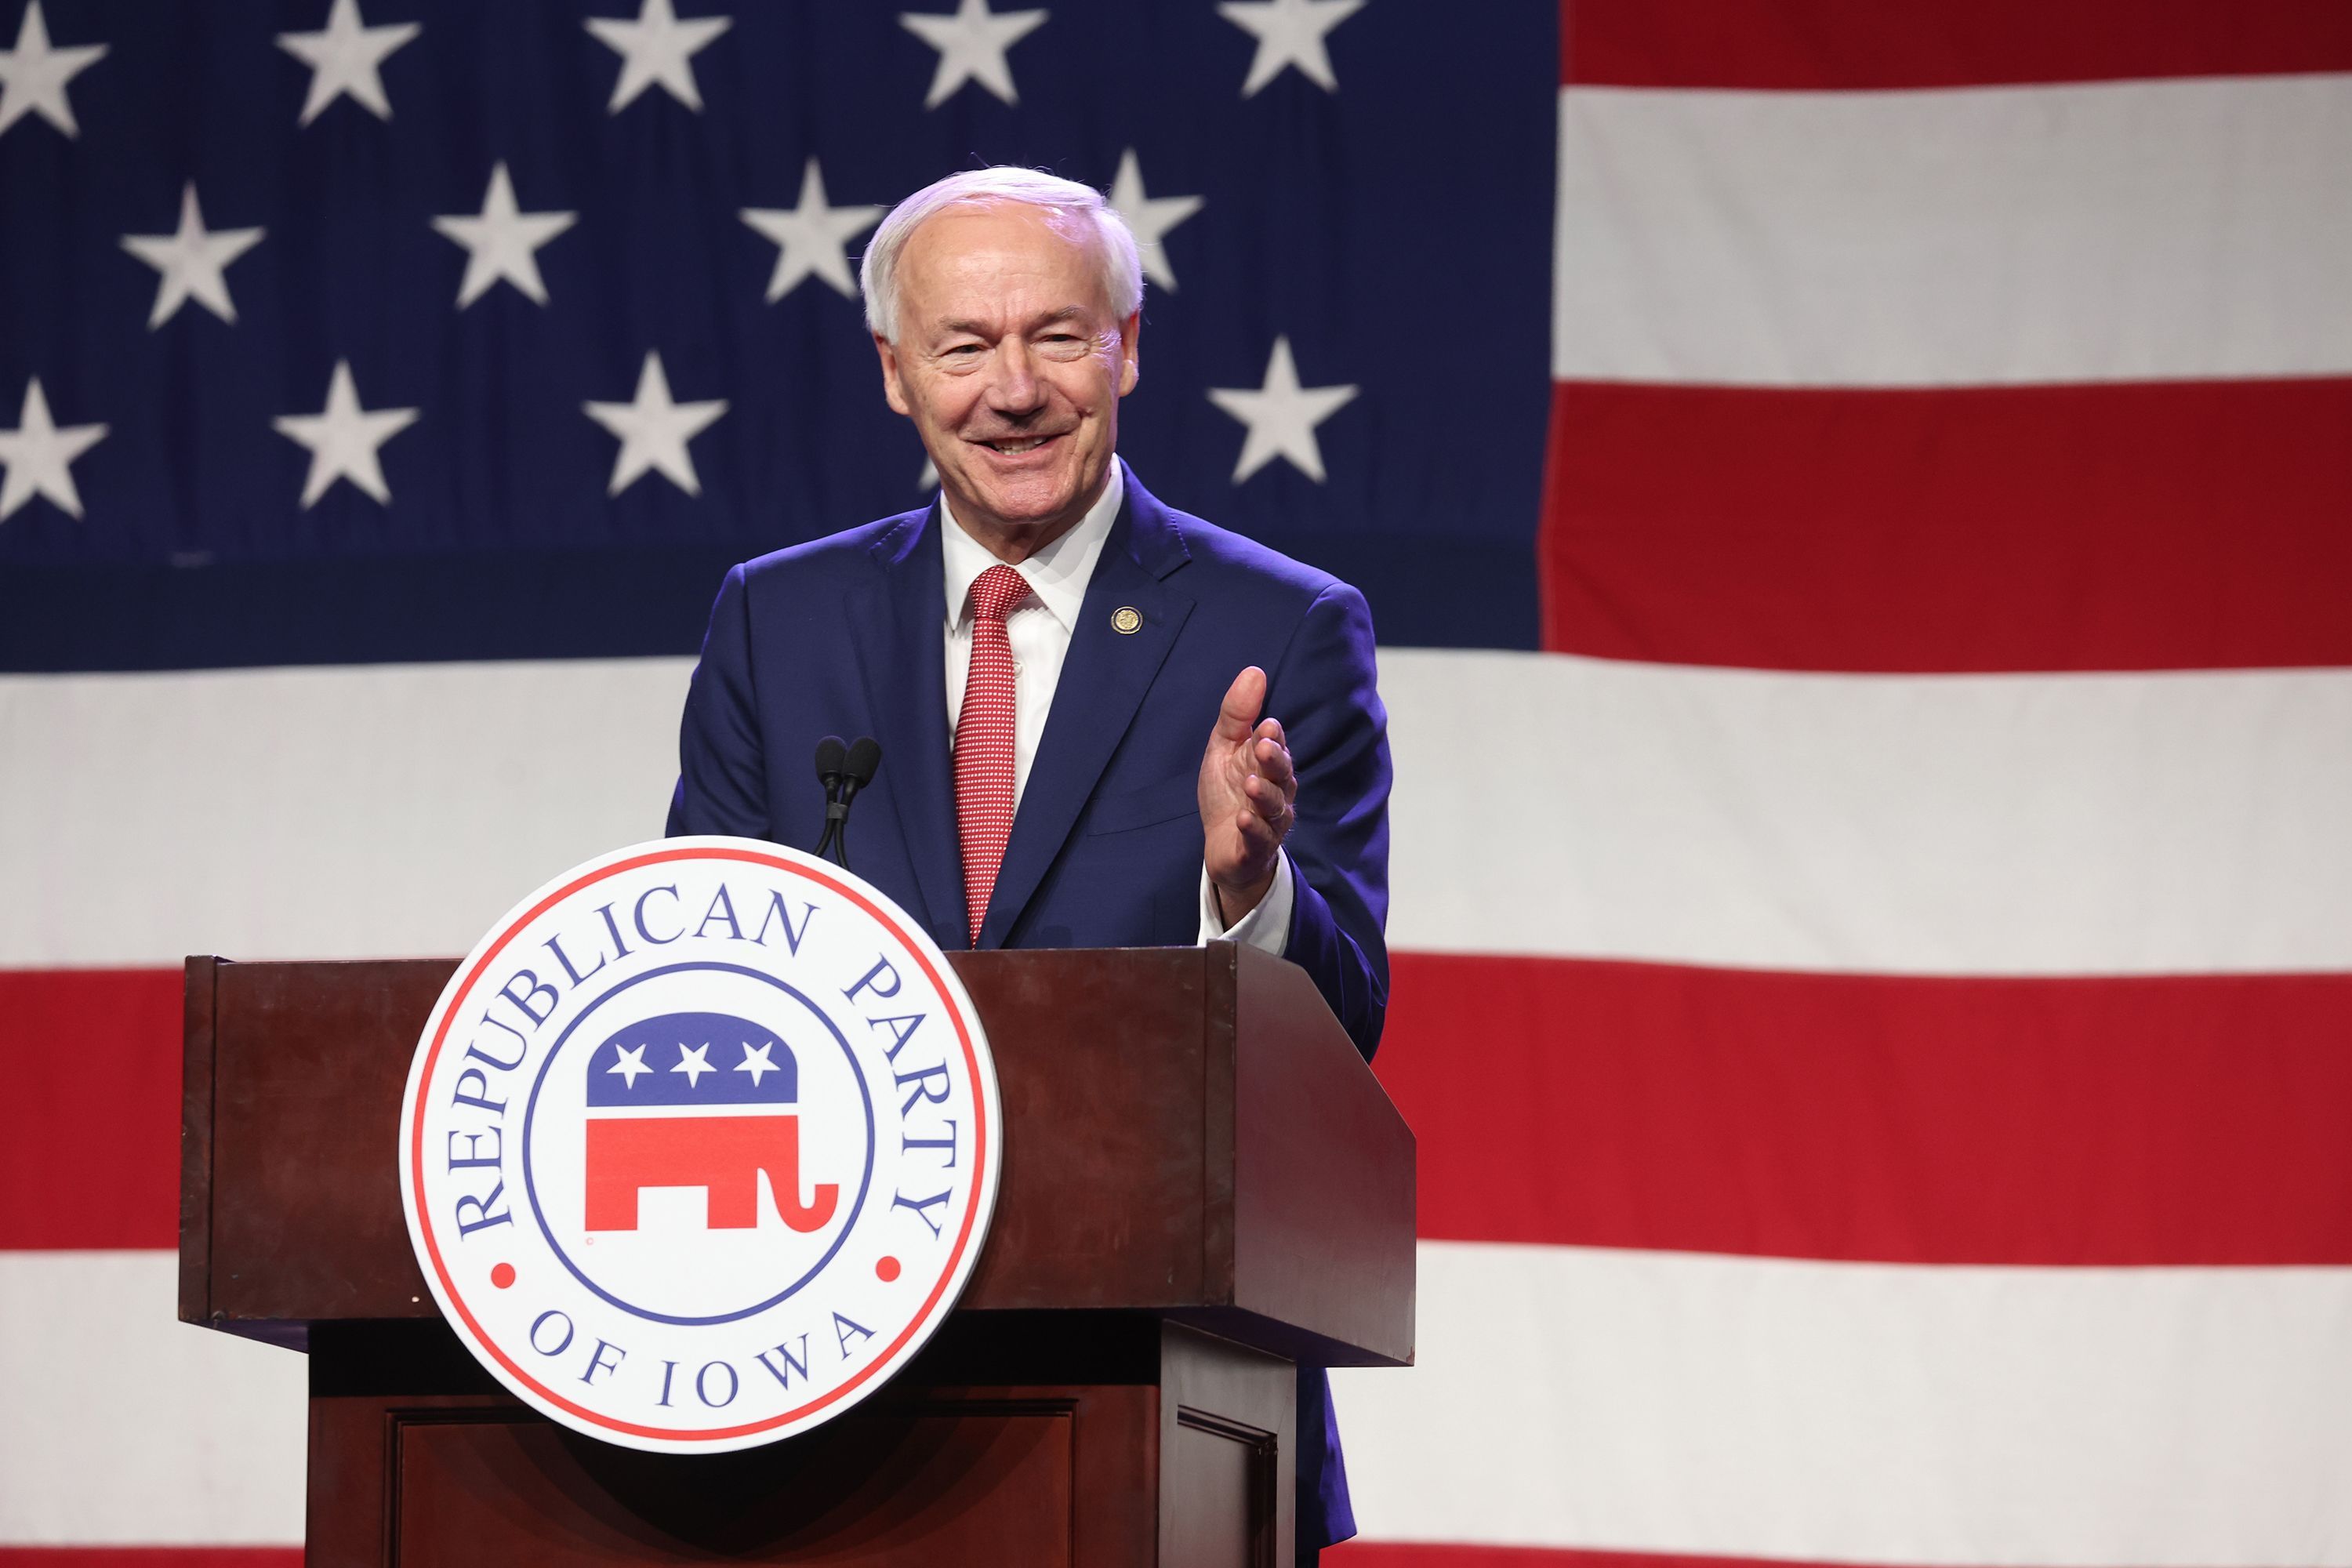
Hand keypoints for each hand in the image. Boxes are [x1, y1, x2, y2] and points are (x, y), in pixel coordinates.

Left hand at [1198, 665, 1296, 924]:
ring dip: (1264, 794)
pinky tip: (1243, 819)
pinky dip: (1253, 828)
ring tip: (1249, 783)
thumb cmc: (1228, 792)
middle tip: (1263, 747)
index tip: (1264, 726)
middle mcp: (1277, 791)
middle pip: (1282, 775)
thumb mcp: (1224, 749)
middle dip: (1274, 761)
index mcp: (1269, 765)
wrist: (1223, 846)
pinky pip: (1260, 838)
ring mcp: (1269, 821)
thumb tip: (1255, 671)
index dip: (1272, 738)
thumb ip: (1237, 714)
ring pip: (1274, 807)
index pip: (1276, 746)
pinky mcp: (1256, 847)